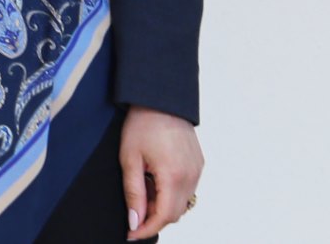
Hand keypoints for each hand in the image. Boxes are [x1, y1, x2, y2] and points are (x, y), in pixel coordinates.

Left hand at [121, 106, 202, 238]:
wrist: (161, 99)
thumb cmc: (142, 125)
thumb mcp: (130, 159)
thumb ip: (133, 193)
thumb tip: (134, 222)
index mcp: (173, 176)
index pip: (164, 216)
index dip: (147, 229)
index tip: (131, 235)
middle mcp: (191, 177)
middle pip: (175, 213)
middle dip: (153, 219)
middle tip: (133, 212)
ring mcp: (198, 171)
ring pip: (182, 203)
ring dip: (163, 205)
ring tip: (143, 189)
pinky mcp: (199, 165)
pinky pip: (187, 189)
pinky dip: (171, 193)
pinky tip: (155, 180)